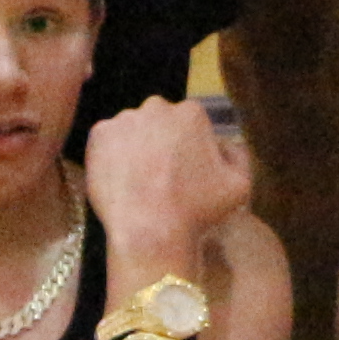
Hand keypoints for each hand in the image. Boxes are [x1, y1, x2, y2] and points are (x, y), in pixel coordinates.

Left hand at [80, 95, 252, 257]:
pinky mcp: (99, 135)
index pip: (189, 121)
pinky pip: (107, 140)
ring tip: (138, 180)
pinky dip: (111, 155)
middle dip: (161, 140)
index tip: (184, 169)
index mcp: (192, 114)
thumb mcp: (239, 186)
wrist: (150, 231)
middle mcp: (157, 108)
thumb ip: (238, 156)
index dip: (188, 145)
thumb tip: (226, 143)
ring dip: (135, 146)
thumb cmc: (198, 211)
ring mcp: (124, 119)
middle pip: (159, 120)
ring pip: (132, 129)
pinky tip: (120, 179)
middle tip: (160, 174)